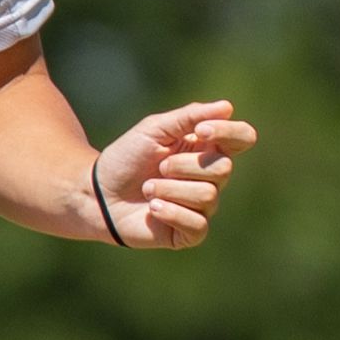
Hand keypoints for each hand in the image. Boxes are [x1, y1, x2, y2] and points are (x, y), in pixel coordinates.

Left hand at [94, 99, 257, 248]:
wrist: (97, 192)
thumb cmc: (127, 158)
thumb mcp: (155, 129)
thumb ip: (190, 117)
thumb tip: (227, 107)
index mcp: (207, 149)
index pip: (242, 138)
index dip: (228, 133)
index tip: (200, 131)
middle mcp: (211, 178)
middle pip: (223, 168)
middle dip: (184, 165)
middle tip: (158, 167)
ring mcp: (203, 207)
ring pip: (208, 195)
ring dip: (170, 189)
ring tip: (147, 188)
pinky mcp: (190, 232)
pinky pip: (198, 224)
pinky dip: (171, 212)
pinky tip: (152, 208)